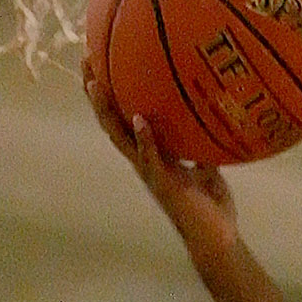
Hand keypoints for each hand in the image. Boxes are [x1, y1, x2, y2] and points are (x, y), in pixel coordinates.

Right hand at [82, 60, 237, 243]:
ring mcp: (151, 173)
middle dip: (96, 93)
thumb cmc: (212, 207)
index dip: (111, 94)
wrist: (217, 239)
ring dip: (107, 112)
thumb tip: (211, 115)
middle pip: (112, 122)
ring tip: (94, 85)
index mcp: (153, 154)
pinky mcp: (164, 184)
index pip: (124, 118)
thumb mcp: (208, 165)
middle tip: (84, 61)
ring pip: (120, 138)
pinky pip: (150, 158)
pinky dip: (145, 139)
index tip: (100, 63)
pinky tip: (140, 119)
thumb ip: (201, 144)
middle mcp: (144, 161)